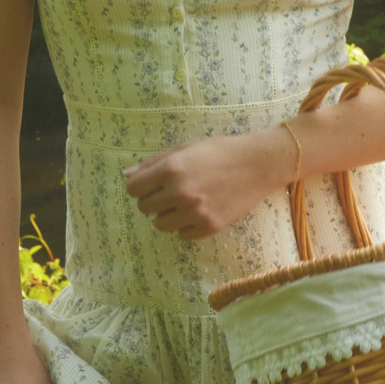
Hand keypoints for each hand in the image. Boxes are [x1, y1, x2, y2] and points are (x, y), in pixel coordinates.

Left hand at [122, 127, 295, 239]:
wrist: (257, 165)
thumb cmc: (219, 152)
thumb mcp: (184, 149)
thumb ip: (154, 163)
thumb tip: (127, 175)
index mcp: (171, 168)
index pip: (133, 189)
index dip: (139, 187)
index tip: (150, 185)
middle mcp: (180, 191)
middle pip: (144, 207)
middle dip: (153, 200)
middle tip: (170, 192)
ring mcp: (195, 212)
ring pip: (160, 224)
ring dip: (167, 214)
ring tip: (185, 201)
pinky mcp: (209, 226)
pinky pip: (181, 234)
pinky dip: (186, 225)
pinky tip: (199, 210)